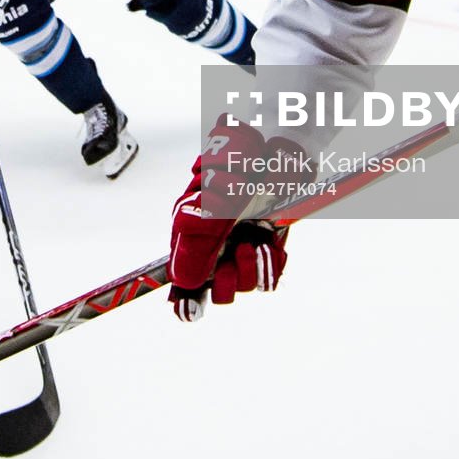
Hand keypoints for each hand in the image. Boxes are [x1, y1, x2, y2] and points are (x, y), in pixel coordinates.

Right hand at [167, 122, 296, 322]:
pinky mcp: (265, 248)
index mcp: (190, 234)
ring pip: (244, 286)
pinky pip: (269, 275)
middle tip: (238, 251)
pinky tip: (272, 243)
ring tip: (255, 242)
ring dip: (252, 268)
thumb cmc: (239, 165)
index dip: (185, 299)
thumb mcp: (214, 192)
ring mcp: (239, 248)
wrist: (276, 152)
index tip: (193, 306)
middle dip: (229, 280)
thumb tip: (184, 263)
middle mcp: (213, 246)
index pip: (182, 278)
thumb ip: (197, 225)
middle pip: (215, 290)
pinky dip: (272, 262)